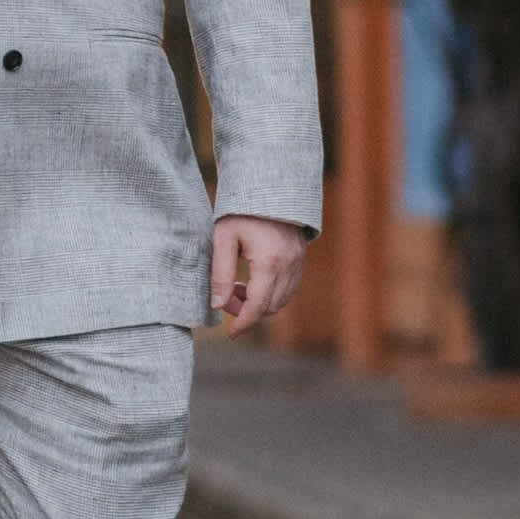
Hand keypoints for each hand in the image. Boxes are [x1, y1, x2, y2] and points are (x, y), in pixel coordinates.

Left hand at [211, 212, 307, 334]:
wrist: (268, 184)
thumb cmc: (241, 209)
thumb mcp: (223, 239)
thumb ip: (221, 274)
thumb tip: (217, 306)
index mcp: (270, 262)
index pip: (257, 306)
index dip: (243, 323)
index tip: (231, 334)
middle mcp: (289, 266)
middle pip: (271, 307)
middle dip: (248, 311)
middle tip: (226, 298)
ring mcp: (298, 261)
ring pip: (282, 299)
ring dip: (260, 302)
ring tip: (237, 286)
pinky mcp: (301, 256)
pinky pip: (289, 286)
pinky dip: (272, 291)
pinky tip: (253, 279)